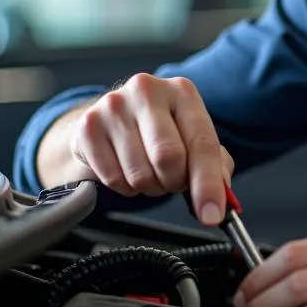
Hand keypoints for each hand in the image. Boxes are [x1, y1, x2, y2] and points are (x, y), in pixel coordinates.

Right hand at [70, 73, 233, 224]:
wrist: (111, 121)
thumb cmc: (160, 131)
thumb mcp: (192, 138)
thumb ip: (215, 167)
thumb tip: (219, 202)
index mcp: (182, 91)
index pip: (202, 143)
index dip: (208, 184)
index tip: (212, 215)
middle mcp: (147, 90)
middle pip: (168, 157)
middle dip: (174, 182)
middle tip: (173, 180)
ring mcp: (113, 106)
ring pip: (140, 174)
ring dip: (150, 187)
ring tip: (149, 171)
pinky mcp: (87, 127)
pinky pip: (113, 178)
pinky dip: (125, 187)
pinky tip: (126, 169)